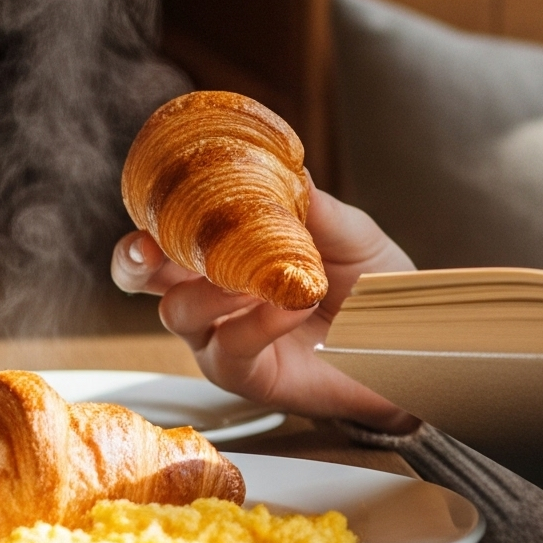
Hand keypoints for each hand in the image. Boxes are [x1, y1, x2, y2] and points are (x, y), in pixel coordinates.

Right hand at [112, 187, 420, 431]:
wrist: (408, 341)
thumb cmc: (369, 285)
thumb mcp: (349, 234)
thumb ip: (314, 206)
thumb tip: (289, 167)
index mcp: (224, 251)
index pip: (168, 229)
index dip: (151, 214)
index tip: (157, 196)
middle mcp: (210, 295)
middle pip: (143, 276)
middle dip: (134, 259)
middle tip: (148, 246)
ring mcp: (222, 338)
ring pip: (178, 311)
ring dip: (212, 288)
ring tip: (261, 277)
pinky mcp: (246, 375)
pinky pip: (232, 347)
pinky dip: (258, 321)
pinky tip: (291, 306)